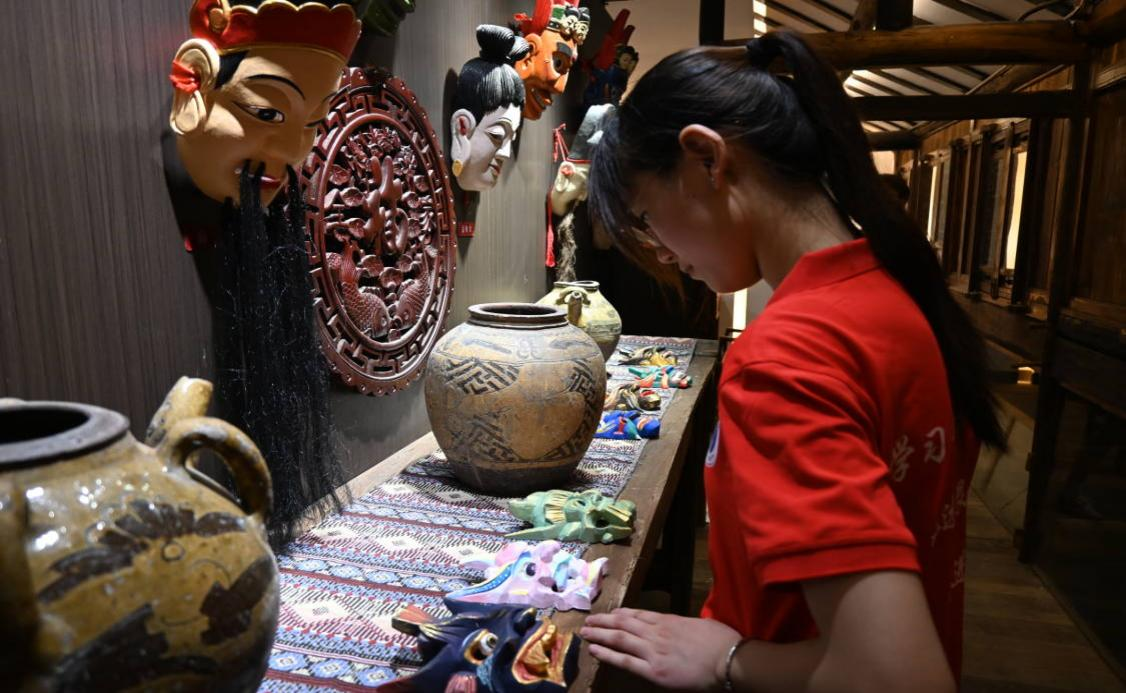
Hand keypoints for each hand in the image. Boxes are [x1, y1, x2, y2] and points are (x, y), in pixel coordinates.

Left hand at [581, 608, 740, 690]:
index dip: (620, 614)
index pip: (638, 614)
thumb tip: (676, 629)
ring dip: (599, 634)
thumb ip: (682, 626)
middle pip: (623, 622)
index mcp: (668, 620)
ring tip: (584, 632)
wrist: (729, 659)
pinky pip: (624, 661)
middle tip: (588, 620)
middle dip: (603, 621)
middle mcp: (656, 632)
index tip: (609, 614)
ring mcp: (653, 651)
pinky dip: (607, 654)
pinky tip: (594, 650)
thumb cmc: (721, 642)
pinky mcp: (654, 671)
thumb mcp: (699, 624)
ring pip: (619, 638)